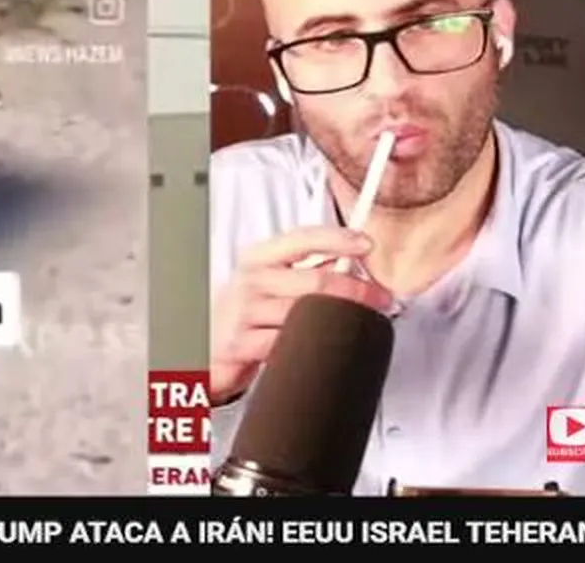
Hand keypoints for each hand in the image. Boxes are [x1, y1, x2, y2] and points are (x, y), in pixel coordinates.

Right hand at [210, 226, 394, 403]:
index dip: (337, 239)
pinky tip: (324, 347)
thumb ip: (302, 268)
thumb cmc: (242, 312)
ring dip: (343, 323)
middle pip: (316, 281)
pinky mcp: (244, 343)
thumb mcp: (266, 281)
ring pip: (308, 315)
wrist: (203, 346)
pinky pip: (290, 344)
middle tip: (381, 298)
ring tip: (361, 326)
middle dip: (357, 290)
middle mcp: (252, 280)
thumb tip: (348, 261)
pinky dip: (313, 347)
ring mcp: (246, 312)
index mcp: (259, 258)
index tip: (365, 244)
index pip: (301, 238)